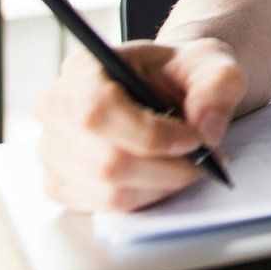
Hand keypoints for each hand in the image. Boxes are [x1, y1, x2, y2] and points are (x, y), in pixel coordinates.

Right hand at [36, 36, 243, 213]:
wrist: (168, 88)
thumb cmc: (180, 73)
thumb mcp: (211, 62)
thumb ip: (218, 85)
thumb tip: (206, 130)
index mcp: (84, 68)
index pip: (99, 109)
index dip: (149, 134)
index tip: (194, 140)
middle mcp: (56, 108)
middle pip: (105, 160)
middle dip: (166, 167)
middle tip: (204, 158)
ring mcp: (52, 149)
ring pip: (108, 189)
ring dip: (161, 185)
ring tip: (189, 166)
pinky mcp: (60, 182)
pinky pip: (104, 206)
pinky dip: (145, 197)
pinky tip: (163, 176)